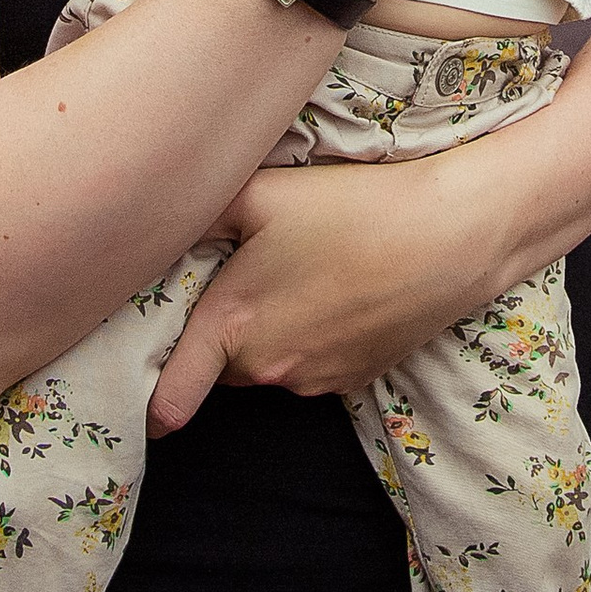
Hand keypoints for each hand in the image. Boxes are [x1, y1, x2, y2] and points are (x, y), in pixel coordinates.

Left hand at [147, 155, 496, 433]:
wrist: (453, 236)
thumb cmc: (353, 208)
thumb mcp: (261, 192)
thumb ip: (196, 214)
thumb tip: (155, 227)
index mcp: (233, 327)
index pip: (169, 396)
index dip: (148, 398)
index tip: (138, 398)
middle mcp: (269, 369)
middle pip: (218, 367)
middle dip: (218, 335)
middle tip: (241, 278)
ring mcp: (315, 381)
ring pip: (267, 366)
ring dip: (268, 336)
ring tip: (302, 275)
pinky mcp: (355, 380)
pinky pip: (311, 367)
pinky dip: (312, 340)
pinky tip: (338, 292)